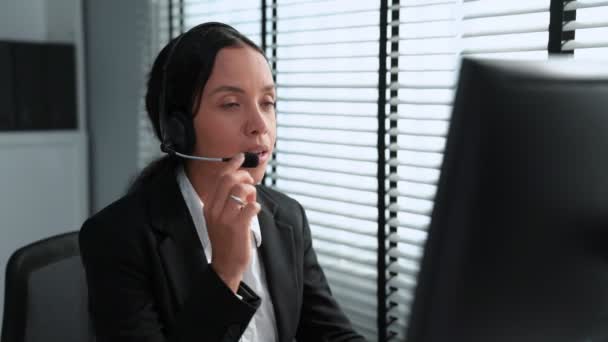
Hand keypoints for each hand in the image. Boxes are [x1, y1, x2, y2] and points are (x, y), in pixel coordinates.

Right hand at [204, 153, 260, 292]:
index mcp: (209, 205)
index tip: (240, 157)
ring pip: (241, 190)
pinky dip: (256, 205)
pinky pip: (251, 206)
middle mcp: (215, 209)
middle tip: (251, 184)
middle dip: (245, 176)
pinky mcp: (238, 227)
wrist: (225, 264)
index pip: (220, 178)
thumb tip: (244, 183)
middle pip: (230, 179)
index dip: (231, 164)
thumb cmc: (226, 239)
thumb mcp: (220, 217)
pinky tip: (254, 211)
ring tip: (252, 201)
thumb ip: (228, 200)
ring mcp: (225, 218)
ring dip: (251, 192)